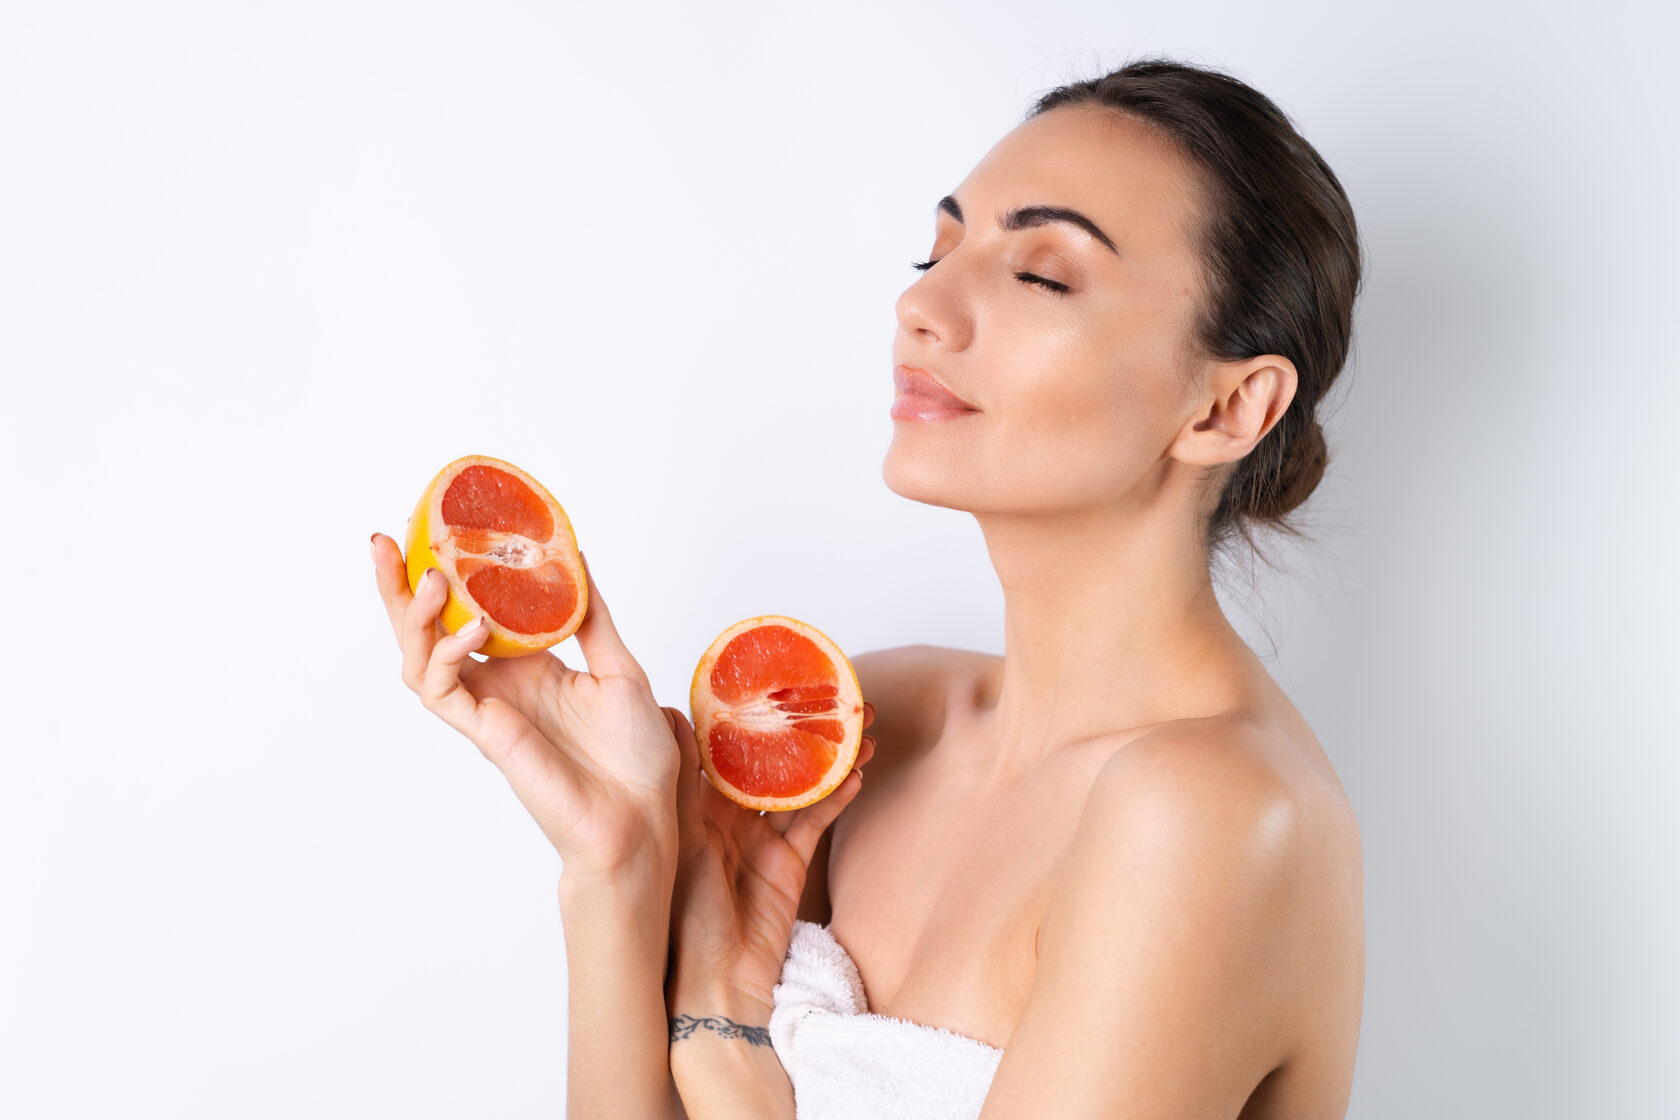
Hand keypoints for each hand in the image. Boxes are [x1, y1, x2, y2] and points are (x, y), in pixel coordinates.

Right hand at [371, 534, 680, 878]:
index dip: (446, 578)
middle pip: (427, 631)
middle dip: (398, 589)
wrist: (642, 818)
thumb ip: (592, 618)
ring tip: (433, 578)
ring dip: (417, 617)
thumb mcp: (621, 669)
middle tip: (382, 543)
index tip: (432, 530)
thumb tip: (576, 559)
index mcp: (528, 667)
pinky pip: (445, 692)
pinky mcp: (487, 735)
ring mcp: (488, 711)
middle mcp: (499, 686)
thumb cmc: (636, 758)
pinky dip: (448, 656)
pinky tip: (472, 629)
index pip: (470, 613)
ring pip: (420, 660)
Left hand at [660, 702, 875, 1020]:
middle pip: (770, 763)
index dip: (749, 717)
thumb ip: (683, 782)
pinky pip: (816, 821)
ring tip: (862, 730)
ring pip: (800, 786)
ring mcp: (760, 840)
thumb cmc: (683, 918)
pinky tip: (855, 776)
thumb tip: (669, 716)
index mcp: (694, 806)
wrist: (713, 983)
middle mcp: (727, 818)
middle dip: (800, 731)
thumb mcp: (679, 839)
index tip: (772, 682)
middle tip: (834, 701)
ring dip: (830, 759)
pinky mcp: (788, 864)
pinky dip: (836, 798)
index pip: (724, 749)